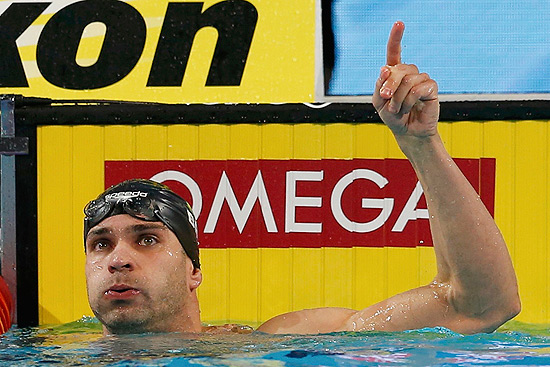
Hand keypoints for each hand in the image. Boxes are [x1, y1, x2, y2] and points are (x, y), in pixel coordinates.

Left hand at [372, 22, 439, 137]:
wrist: (407, 132)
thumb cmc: (393, 117)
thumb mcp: (378, 102)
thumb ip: (379, 85)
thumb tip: (386, 68)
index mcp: (394, 73)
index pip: (395, 52)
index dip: (396, 37)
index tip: (399, 23)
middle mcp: (409, 73)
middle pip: (399, 68)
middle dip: (389, 83)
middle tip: (384, 97)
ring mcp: (421, 79)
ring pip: (408, 79)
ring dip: (398, 97)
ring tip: (397, 109)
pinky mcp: (431, 88)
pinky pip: (419, 88)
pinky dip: (410, 100)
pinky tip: (409, 108)